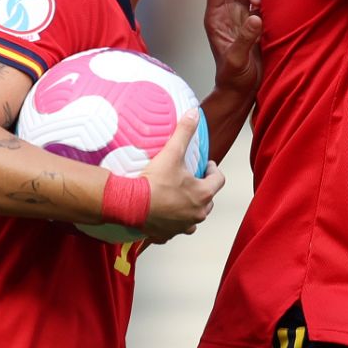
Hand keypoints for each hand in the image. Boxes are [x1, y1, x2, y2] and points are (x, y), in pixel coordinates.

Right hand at [142, 109, 225, 242]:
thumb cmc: (152, 182)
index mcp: (203, 194)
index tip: (206, 164)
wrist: (129, 204)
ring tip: (179, 197)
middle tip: (191, 179)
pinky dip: (172, 223)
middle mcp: (197, 213)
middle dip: (202, 189)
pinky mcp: (167, 234)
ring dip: (189, 208)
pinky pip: (174, 229)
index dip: (213, 169)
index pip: (219, 180)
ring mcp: (182, 226)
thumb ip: (184, 132)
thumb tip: (194, 113)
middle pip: (208, 200)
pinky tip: (163, 214)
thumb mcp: (171, 153)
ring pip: (193, 217)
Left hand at [204, 0, 263, 96]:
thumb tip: (256, 17)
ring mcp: (240, 17)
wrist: (242, 90)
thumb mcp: (236, 60)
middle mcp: (226, 14)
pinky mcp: (254, 23)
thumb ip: (245, 39)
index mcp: (215, 18)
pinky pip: (259, 3)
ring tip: (261, 5)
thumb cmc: (233, 78)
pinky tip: (269, 7)